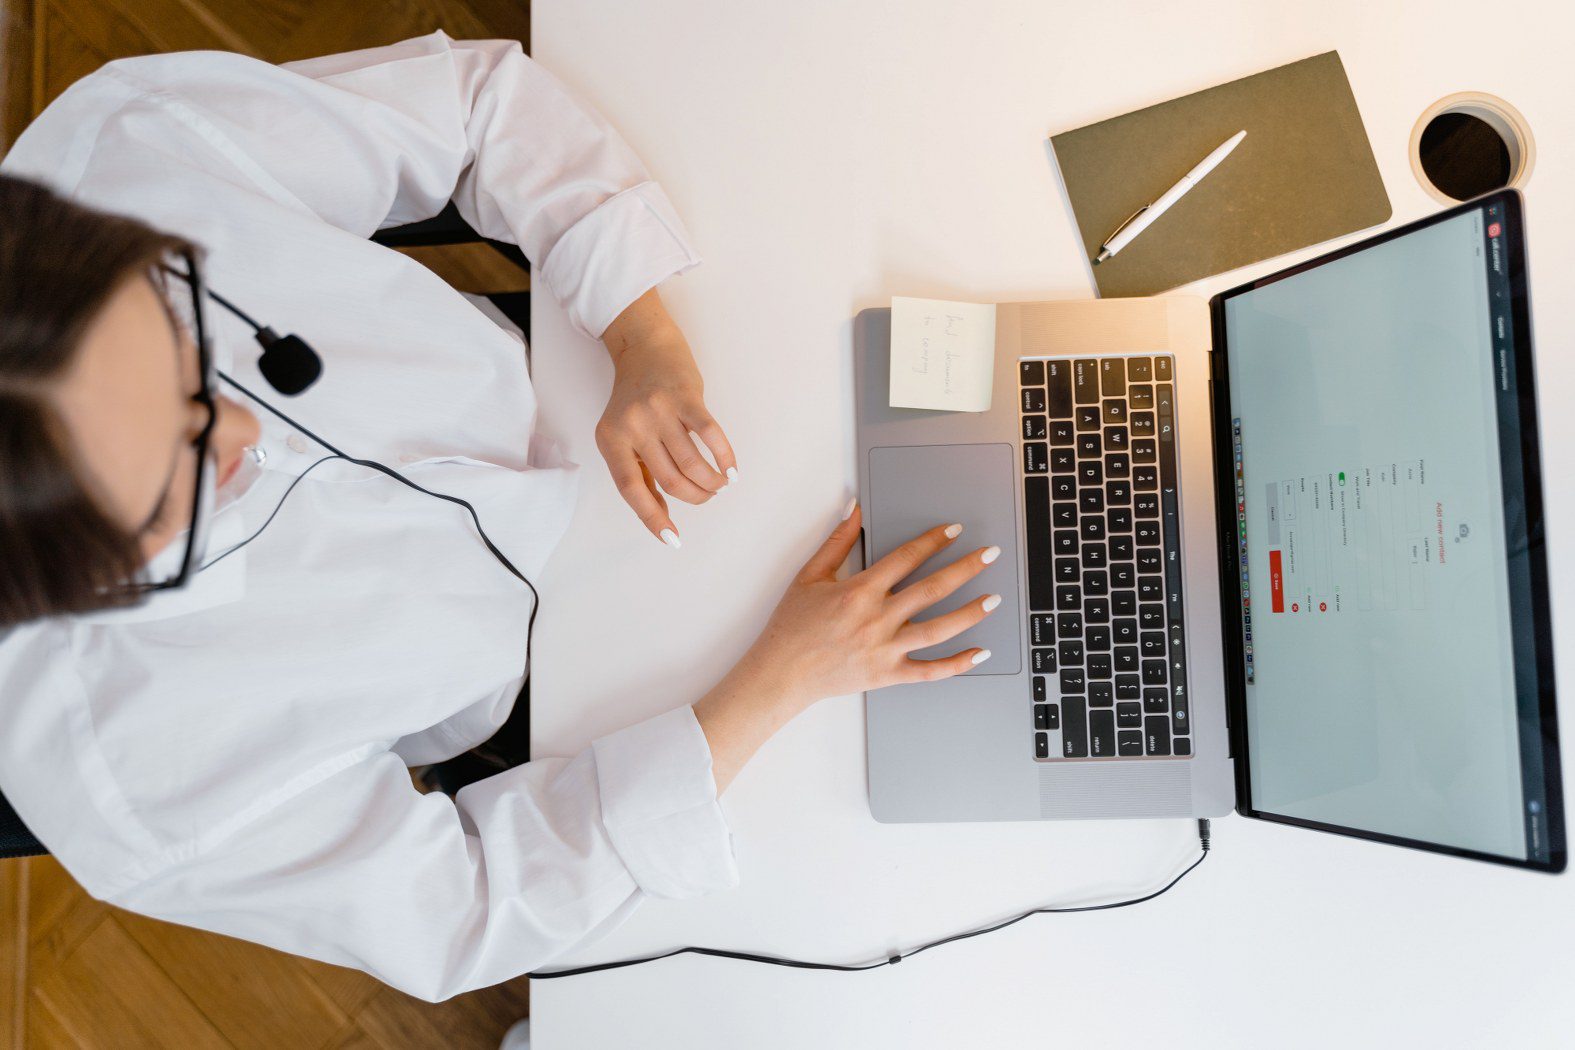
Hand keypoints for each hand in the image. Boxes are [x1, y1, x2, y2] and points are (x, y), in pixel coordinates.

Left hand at [597, 289, 735, 546]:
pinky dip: (724, 457)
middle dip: (694, 497)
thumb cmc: (636, 396)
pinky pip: (709, 435)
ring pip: (691, 463)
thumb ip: (638, 471)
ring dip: (711, 481)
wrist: (644, 345)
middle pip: (669, 480)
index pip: (631, 489)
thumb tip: (660, 515)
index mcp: (611, 440)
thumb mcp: (624, 433)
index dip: (653, 517)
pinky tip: (731, 470)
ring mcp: (659, 410)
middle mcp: (632, 426)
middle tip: (707, 497)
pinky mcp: (685, 397)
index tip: (672, 540)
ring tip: (719, 484)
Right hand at [695, 503, 1000, 790]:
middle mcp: (877, 619)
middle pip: (932, 589)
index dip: (933, 541)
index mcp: (860, 591)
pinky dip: (958, 664)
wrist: (780, 673)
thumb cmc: (791, 626)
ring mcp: (885, 649)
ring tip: (994, 599)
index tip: (953, 530)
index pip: (907, 558)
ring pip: (939, 629)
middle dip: (966, 568)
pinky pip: (930, 671)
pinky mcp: (888, 675)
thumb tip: (854, 510)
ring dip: (970, 612)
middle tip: (990, 554)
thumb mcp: (809, 576)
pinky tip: (980, 653)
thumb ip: (836, 542)